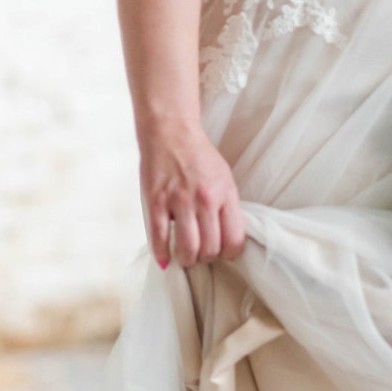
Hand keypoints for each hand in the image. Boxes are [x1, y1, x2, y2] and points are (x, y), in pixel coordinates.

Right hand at [140, 123, 244, 268]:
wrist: (171, 131)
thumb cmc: (198, 157)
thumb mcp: (224, 179)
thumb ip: (227, 208)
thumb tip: (228, 240)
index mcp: (225, 195)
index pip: (234, 240)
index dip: (229, 253)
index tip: (222, 253)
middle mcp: (205, 199)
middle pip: (211, 248)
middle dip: (206, 258)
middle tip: (201, 254)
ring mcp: (179, 200)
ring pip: (188, 247)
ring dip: (187, 259)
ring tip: (185, 257)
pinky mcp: (156, 200)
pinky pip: (160, 236)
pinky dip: (162, 253)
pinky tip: (164, 260)